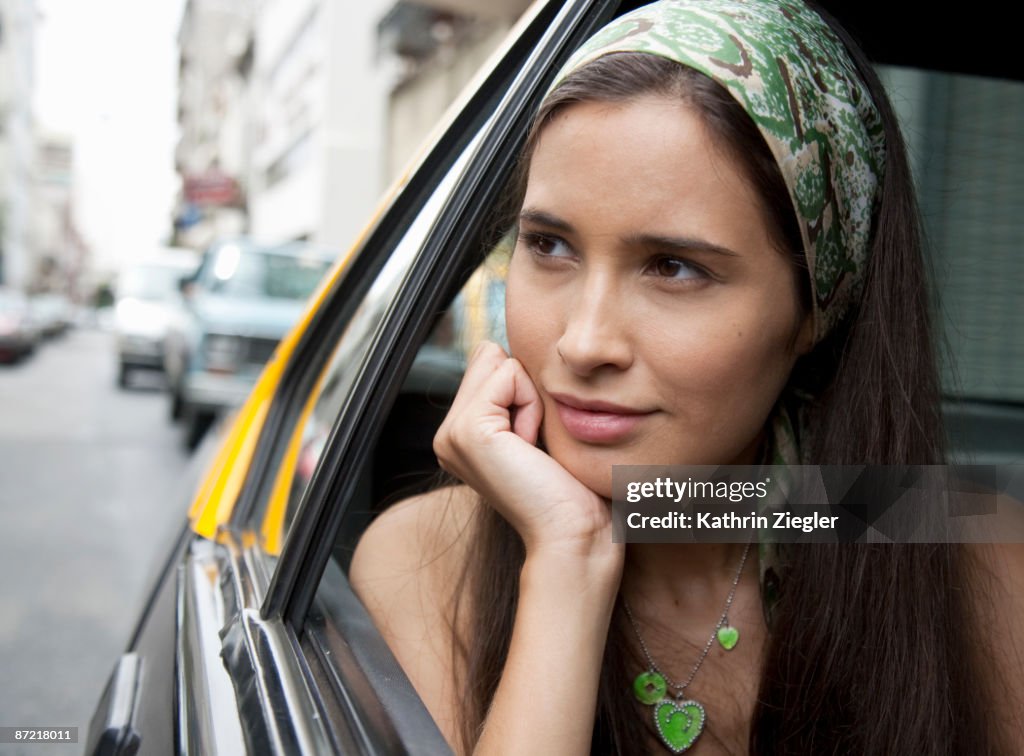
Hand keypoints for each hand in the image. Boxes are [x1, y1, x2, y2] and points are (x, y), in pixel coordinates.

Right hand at [434, 342, 619, 561]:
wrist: (572, 533)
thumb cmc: (569, 489)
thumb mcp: (534, 430)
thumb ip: (512, 394)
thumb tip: (507, 353)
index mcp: (458, 435)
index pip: (488, 362)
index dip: (524, 389)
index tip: (533, 440)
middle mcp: (446, 434)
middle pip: (490, 356)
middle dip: (524, 389)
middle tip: (534, 444)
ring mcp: (451, 434)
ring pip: (499, 362)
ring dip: (530, 397)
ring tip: (532, 446)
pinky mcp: (468, 431)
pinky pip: (509, 375)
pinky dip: (531, 403)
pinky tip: (530, 444)